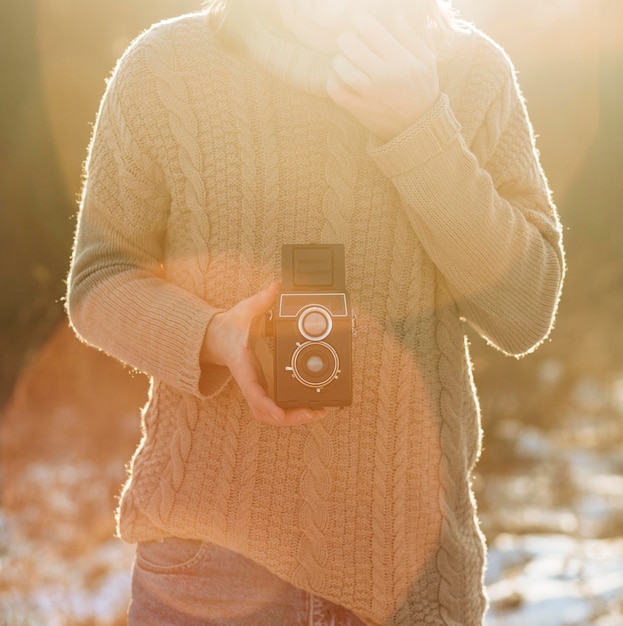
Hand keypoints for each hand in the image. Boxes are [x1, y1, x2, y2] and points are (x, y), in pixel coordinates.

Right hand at [201, 282, 326, 425]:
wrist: (220, 338)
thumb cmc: (232, 328)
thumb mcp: (243, 311)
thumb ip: (260, 301)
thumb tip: (275, 287)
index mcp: (243, 367)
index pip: (253, 390)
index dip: (266, 403)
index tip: (279, 412)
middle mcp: (251, 382)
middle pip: (266, 412)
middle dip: (289, 416)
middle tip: (314, 412)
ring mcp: (258, 388)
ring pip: (273, 414)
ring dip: (294, 417)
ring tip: (318, 412)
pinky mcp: (265, 388)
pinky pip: (278, 405)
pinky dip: (293, 411)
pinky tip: (312, 408)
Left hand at [326, 10, 438, 141]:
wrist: (419, 127)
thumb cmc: (422, 89)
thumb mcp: (425, 60)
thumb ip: (410, 36)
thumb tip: (395, 14)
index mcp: (402, 61)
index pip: (373, 31)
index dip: (359, 19)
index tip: (356, 18)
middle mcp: (385, 77)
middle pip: (353, 46)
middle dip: (346, 38)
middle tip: (348, 39)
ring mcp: (370, 95)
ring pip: (342, 68)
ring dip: (339, 58)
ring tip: (344, 57)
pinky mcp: (360, 110)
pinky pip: (337, 93)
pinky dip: (331, 82)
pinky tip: (336, 76)